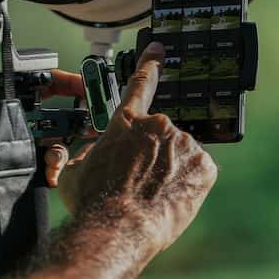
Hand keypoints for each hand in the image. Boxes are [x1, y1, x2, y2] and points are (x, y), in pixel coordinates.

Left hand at [0, 64, 85, 222]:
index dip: (67, 82)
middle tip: (94, 118)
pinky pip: (52, 167)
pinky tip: (50, 170)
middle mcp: (17, 120)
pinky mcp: (26, 170)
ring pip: (60, 140)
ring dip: (69, 144)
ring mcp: (23, 146)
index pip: (44, 84)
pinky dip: (57, 168)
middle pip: (59, 112)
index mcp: (5, 99)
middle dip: (81, 113)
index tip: (85, 84)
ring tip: (62, 152)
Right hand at [48, 43, 217, 258]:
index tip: (159, 49)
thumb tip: (93, 153)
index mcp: (126, 121)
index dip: (151, 63)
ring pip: (179, 155)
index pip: (140, 83)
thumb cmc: (92, 201)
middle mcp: (157, 125)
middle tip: (137, 183)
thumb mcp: (74, 170)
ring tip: (150, 196)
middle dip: (152, 155)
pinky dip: (188, 184)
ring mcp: (184, 145)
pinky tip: (170, 199)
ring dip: (170, 170)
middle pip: (159, 136)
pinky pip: (198, 173)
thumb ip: (88, 152)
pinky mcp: (204, 167)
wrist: (117, 229)